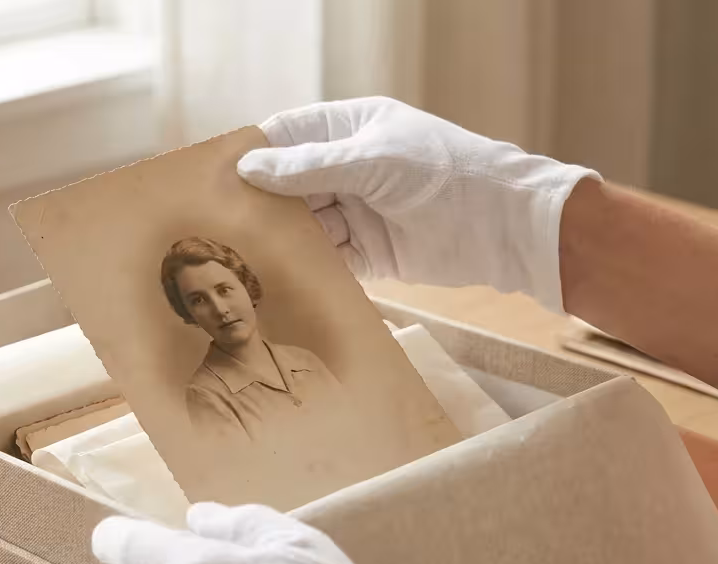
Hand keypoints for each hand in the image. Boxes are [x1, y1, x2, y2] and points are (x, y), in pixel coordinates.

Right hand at [237, 96, 599, 312]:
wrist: (504, 226)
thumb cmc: (446, 174)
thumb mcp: (374, 162)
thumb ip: (311, 167)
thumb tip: (250, 167)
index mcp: (350, 129)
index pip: (287, 136)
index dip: (251, 154)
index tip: (212, 176)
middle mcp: (349, 168)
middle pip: (288, 185)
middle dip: (258, 204)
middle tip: (215, 225)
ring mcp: (358, 211)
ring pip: (304, 226)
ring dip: (279, 241)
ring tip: (239, 258)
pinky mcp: (369, 253)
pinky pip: (326, 260)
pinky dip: (306, 269)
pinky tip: (278, 280)